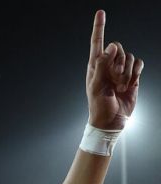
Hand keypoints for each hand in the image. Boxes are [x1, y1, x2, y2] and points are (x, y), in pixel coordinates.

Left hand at [86, 10, 143, 130]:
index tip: (101, 12)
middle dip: (118, 63)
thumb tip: (110, 47)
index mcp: (95, 65)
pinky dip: (136, 72)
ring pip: (129, 57)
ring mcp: (120, 69)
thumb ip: (102, 65)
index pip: (97, 42)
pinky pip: (139, 63)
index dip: (99, 27)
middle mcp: (107, 64)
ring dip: (127, 72)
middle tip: (114, 79)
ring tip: (120, 86)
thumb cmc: (99, 105)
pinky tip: (130, 83)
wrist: (111, 120)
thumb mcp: (97, 86)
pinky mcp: (133, 75)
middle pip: (118, 47)